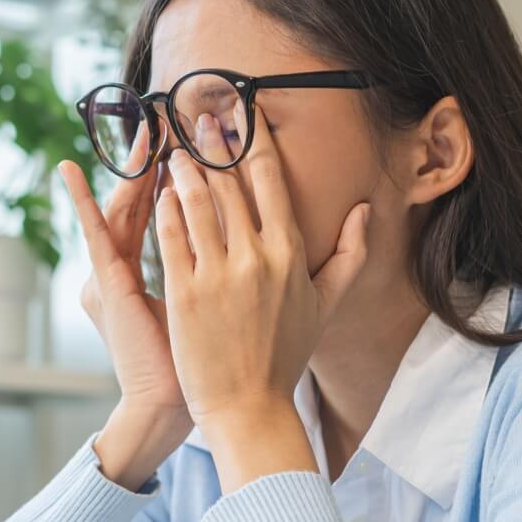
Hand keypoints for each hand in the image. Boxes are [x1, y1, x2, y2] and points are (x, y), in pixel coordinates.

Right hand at [60, 134, 192, 489]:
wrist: (173, 402)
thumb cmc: (202, 359)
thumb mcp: (218, 301)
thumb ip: (227, 264)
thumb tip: (256, 237)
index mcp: (169, 260)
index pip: (177, 202)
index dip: (188, 166)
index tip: (207, 131)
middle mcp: (138, 261)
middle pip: (149, 195)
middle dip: (162, 154)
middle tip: (173, 112)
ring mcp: (117, 272)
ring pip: (124, 205)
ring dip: (131, 164)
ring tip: (141, 125)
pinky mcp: (107, 286)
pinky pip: (94, 236)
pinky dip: (80, 204)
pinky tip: (68, 171)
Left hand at [156, 106, 370, 489]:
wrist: (249, 407)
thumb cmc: (285, 357)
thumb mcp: (326, 305)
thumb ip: (350, 254)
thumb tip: (365, 210)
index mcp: (290, 254)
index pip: (271, 182)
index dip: (254, 142)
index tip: (242, 114)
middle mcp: (256, 258)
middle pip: (230, 184)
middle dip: (214, 143)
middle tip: (199, 114)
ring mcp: (218, 275)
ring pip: (197, 203)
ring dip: (184, 168)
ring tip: (173, 148)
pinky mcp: (184, 294)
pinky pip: (171, 238)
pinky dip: (163, 209)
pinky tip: (157, 191)